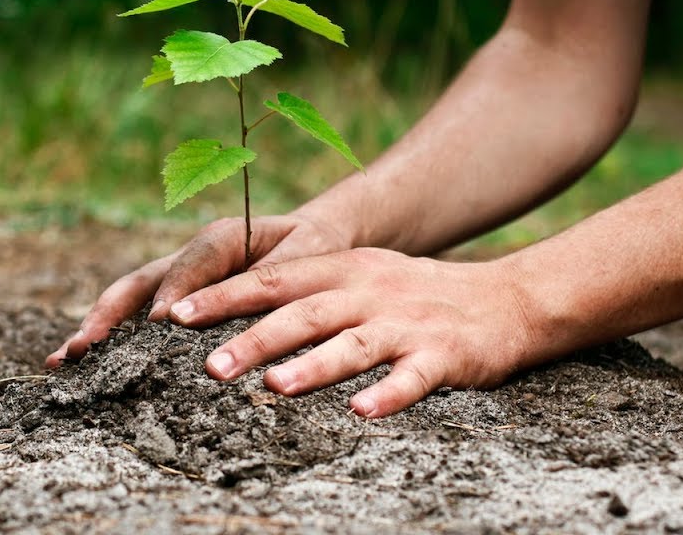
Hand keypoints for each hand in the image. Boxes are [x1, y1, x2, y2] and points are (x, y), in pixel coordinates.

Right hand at [45, 213, 352, 367]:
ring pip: (129, 299)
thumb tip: (238, 303)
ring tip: (63, 360)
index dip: (174, 292)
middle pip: (139, 282)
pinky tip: (85, 364)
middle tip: (82, 348)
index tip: (159, 324)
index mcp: (223, 237)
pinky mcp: (177, 297)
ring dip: (96, 327)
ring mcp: (178, 277)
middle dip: (108, 315)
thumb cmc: (314, 248)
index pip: (192, 264)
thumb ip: (274, 274)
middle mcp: (190, 255)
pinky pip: (138, 315)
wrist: (315, 237)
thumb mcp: (307, 255)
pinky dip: (111, 337)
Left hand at [165, 248, 535, 417]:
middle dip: (254, 338)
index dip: (224, 295)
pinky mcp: (443, 355)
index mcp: (343, 269)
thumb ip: (304, 291)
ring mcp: (406, 323)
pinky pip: (412, 378)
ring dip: (312, 366)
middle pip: (303, 313)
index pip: (273, 279)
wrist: (506, 300)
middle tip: (209, 366)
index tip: (176, 314)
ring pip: (352, 344)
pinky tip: (362, 413)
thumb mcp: (359, 278)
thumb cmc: (414, 295)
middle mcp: (369, 291)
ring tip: (274, 388)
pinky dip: (387, 395)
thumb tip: (231, 314)